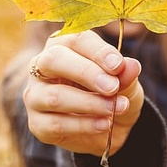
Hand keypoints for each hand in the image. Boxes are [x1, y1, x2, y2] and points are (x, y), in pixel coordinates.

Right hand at [23, 30, 143, 156]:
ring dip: (89, 103)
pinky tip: (104, 124)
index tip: (118, 65)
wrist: (109, 127)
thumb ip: (125, 74)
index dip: (97, 51)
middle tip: (112, 87)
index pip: (76, 39)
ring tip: (114, 108)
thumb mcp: (126, 82)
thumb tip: (131, 66)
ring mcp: (36, 95)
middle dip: (85, 73)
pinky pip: (56, 124)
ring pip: (55, 96)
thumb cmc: (112, 92)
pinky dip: (84, 125)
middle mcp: (42, 66)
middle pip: (54, 60)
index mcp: (64, 45)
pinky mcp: (38, 124)